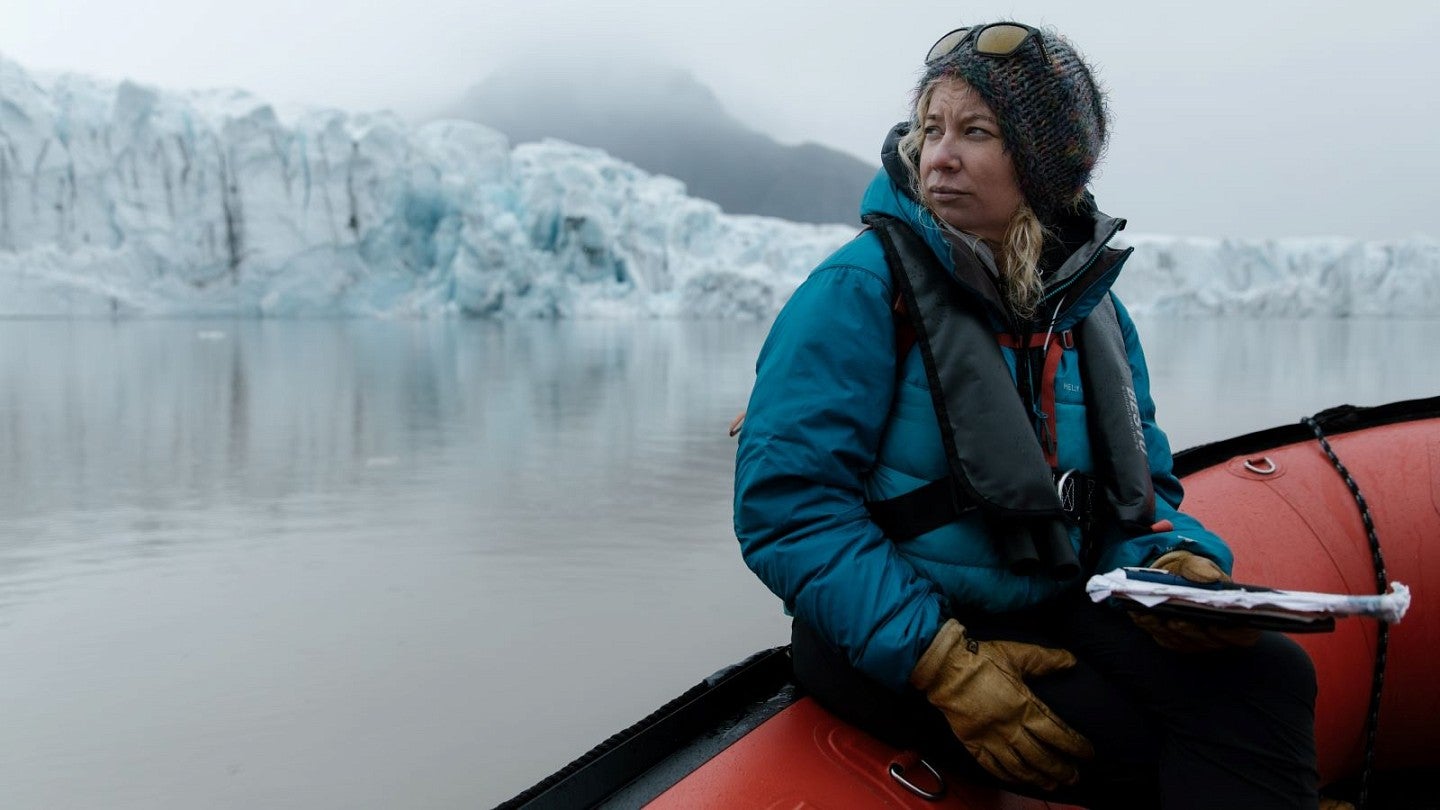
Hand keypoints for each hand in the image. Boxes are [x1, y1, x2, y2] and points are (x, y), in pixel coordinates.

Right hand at [910, 619, 1092, 790]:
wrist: (944, 668)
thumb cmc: (981, 659)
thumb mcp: (1017, 654)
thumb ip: (1046, 659)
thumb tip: (1072, 660)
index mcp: (1023, 706)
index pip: (1057, 733)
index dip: (1075, 746)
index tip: (1088, 754)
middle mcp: (1009, 728)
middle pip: (1041, 757)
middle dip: (1061, 770)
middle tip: (1074, 777)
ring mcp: (990, 739)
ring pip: (1020, 768)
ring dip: (1039, 778)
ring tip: (1053, 785)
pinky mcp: (973, 743)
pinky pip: (994, 768)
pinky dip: (1009, 778)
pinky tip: (1020, 780)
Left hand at [1132, 551, 1261, 650]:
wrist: (1170, 571)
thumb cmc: (1190, 570)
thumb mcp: (1196, 562)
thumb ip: (1201, 569)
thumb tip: (1210, 578)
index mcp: (1233, 614)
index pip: (1243, 634)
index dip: (1231, 634)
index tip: (1214, 625)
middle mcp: (1217, 633)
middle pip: (1207, 641)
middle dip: (1190, 630)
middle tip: (1176, 621)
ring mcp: (1195, 639)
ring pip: (1183, 642)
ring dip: (1166, 630)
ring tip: (1153, 616)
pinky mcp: (1173, 639)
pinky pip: (1163, 638)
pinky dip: (1152, 627)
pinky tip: (1141, 616)